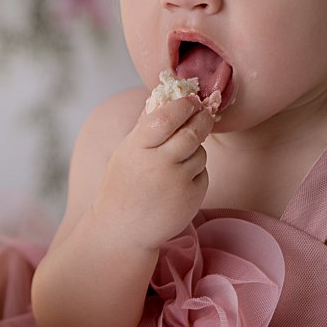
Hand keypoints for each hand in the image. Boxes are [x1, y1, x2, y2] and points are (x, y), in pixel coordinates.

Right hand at [92, 92, 213, 250]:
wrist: (122, 230)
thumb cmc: (123, 185)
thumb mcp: (127, 151)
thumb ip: (146, 126)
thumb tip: (164, 96)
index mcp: (138, 147)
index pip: (166, 116)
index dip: (184, 104)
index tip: (192, 99)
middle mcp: (158, 163)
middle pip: (193, 132)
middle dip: (202, 119)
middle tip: (203, 113)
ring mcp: (177, 182)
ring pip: (200, 153)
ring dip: (195, 149)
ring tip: (176, 160)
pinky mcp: (191, 198)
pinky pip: (202, 174)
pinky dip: (195, 172)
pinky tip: (177, 182)